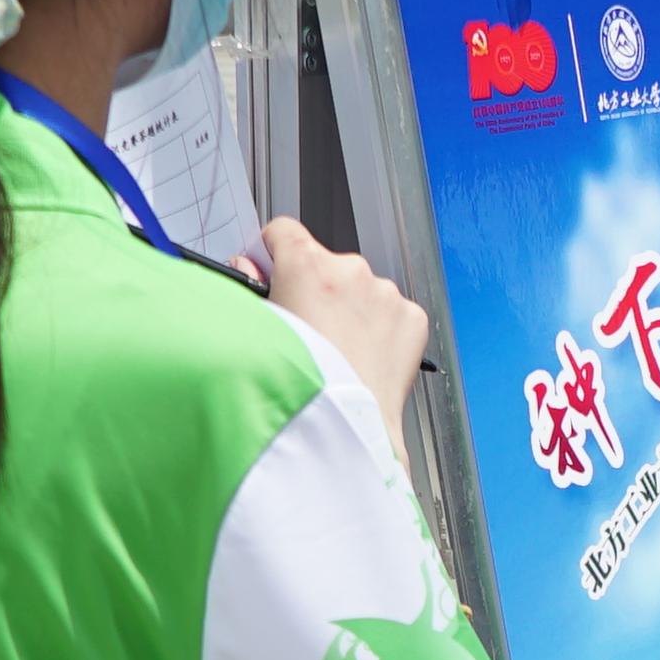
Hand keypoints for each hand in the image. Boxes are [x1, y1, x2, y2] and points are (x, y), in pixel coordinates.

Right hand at [261, 217, 427, 467]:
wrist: (345, 429)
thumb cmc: (296, 387)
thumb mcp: (252, 329)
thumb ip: (247, 288)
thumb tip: (248, 267)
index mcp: (307, 265)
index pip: (283, 230)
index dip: (273, 253)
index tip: (273, 273)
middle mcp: (352, 271)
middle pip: (326, 266)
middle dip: (315, 290)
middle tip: (306, 332)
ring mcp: (387, 294)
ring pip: (361, 291)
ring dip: (350, 310)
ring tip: (337, 353)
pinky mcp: (413, 320)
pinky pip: (392, 314)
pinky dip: (380, 331)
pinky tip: (364, 359)